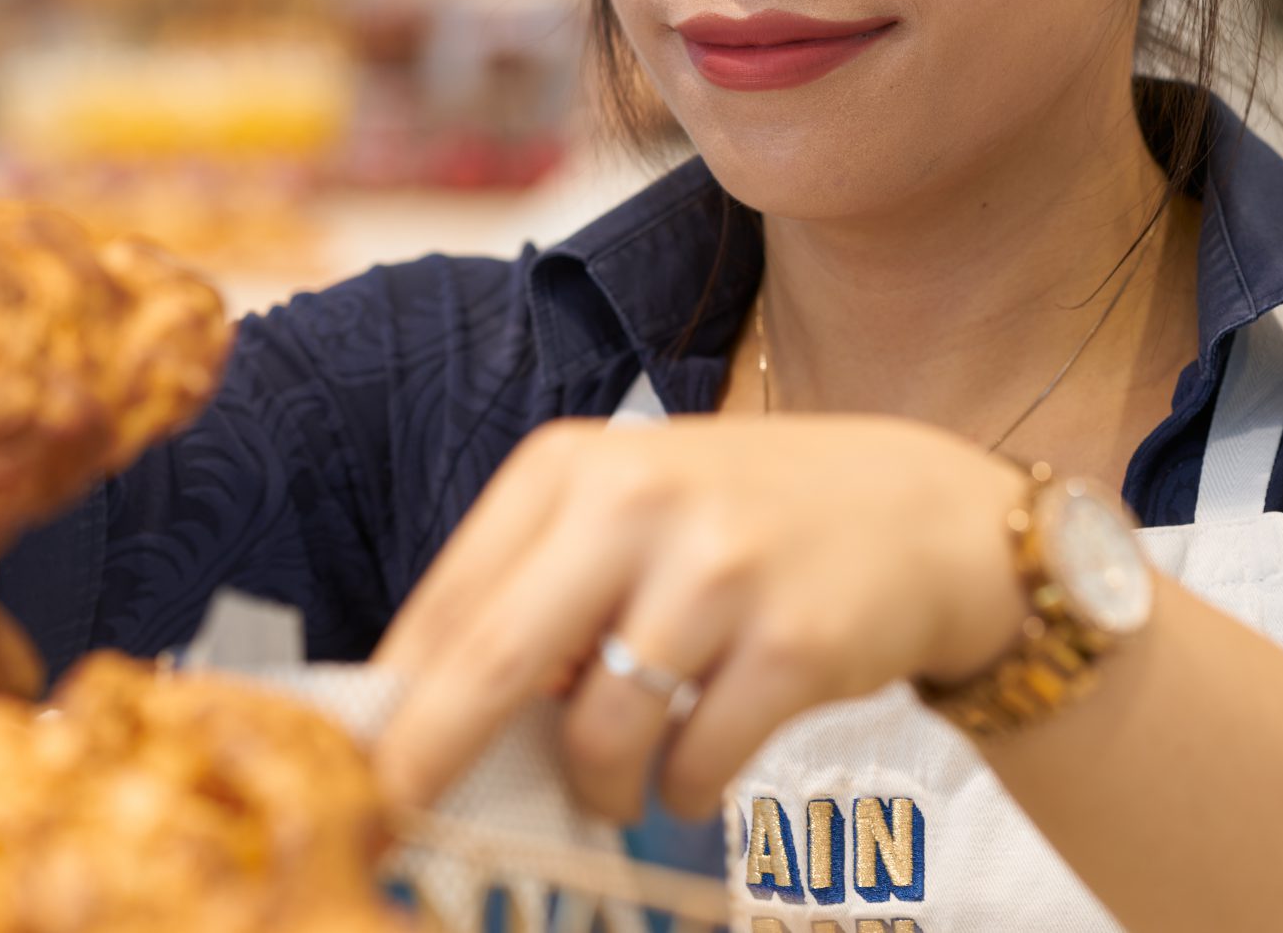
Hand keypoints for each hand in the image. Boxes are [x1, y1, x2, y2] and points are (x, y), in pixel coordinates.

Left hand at [371, 415, 1028, 821]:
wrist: (925, 518)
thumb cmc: (750, 525)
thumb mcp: (633, 512)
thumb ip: (538, 590)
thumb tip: (423, 717)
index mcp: (577, 464)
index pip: (452, 599)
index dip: (395, 700)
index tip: (357, 766)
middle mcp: (640, 499)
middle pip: (493, 662)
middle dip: (433, 759)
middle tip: (399, 818)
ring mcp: (721, 569)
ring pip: (599, 735)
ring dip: (599, 787)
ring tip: (623, 777)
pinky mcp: (793, 642)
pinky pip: (693, 766)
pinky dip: (682, 790)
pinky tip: (701, 761)